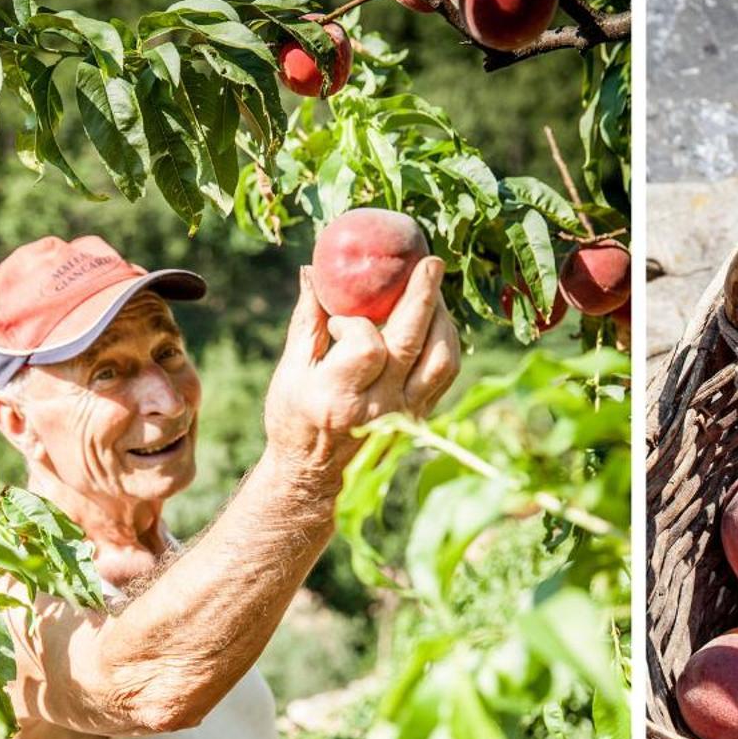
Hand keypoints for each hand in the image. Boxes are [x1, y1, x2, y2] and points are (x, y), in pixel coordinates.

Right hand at [263, 257, 461, 488]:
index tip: (343, 318)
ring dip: (442, 320)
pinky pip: (446, 374)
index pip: (367, 348)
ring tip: (432, 292)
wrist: (315, 476)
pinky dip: (446, 342)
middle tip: (430, 262)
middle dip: (424, 297)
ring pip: (441, 360)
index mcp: (336, 398)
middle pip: (412, 345)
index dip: (358, 322)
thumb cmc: (295, 418)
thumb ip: (306, 321)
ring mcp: (405, 416)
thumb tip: (312, 271)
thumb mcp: (291, 372)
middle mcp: (377, 410)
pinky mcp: (421, 419)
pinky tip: (435, 321)